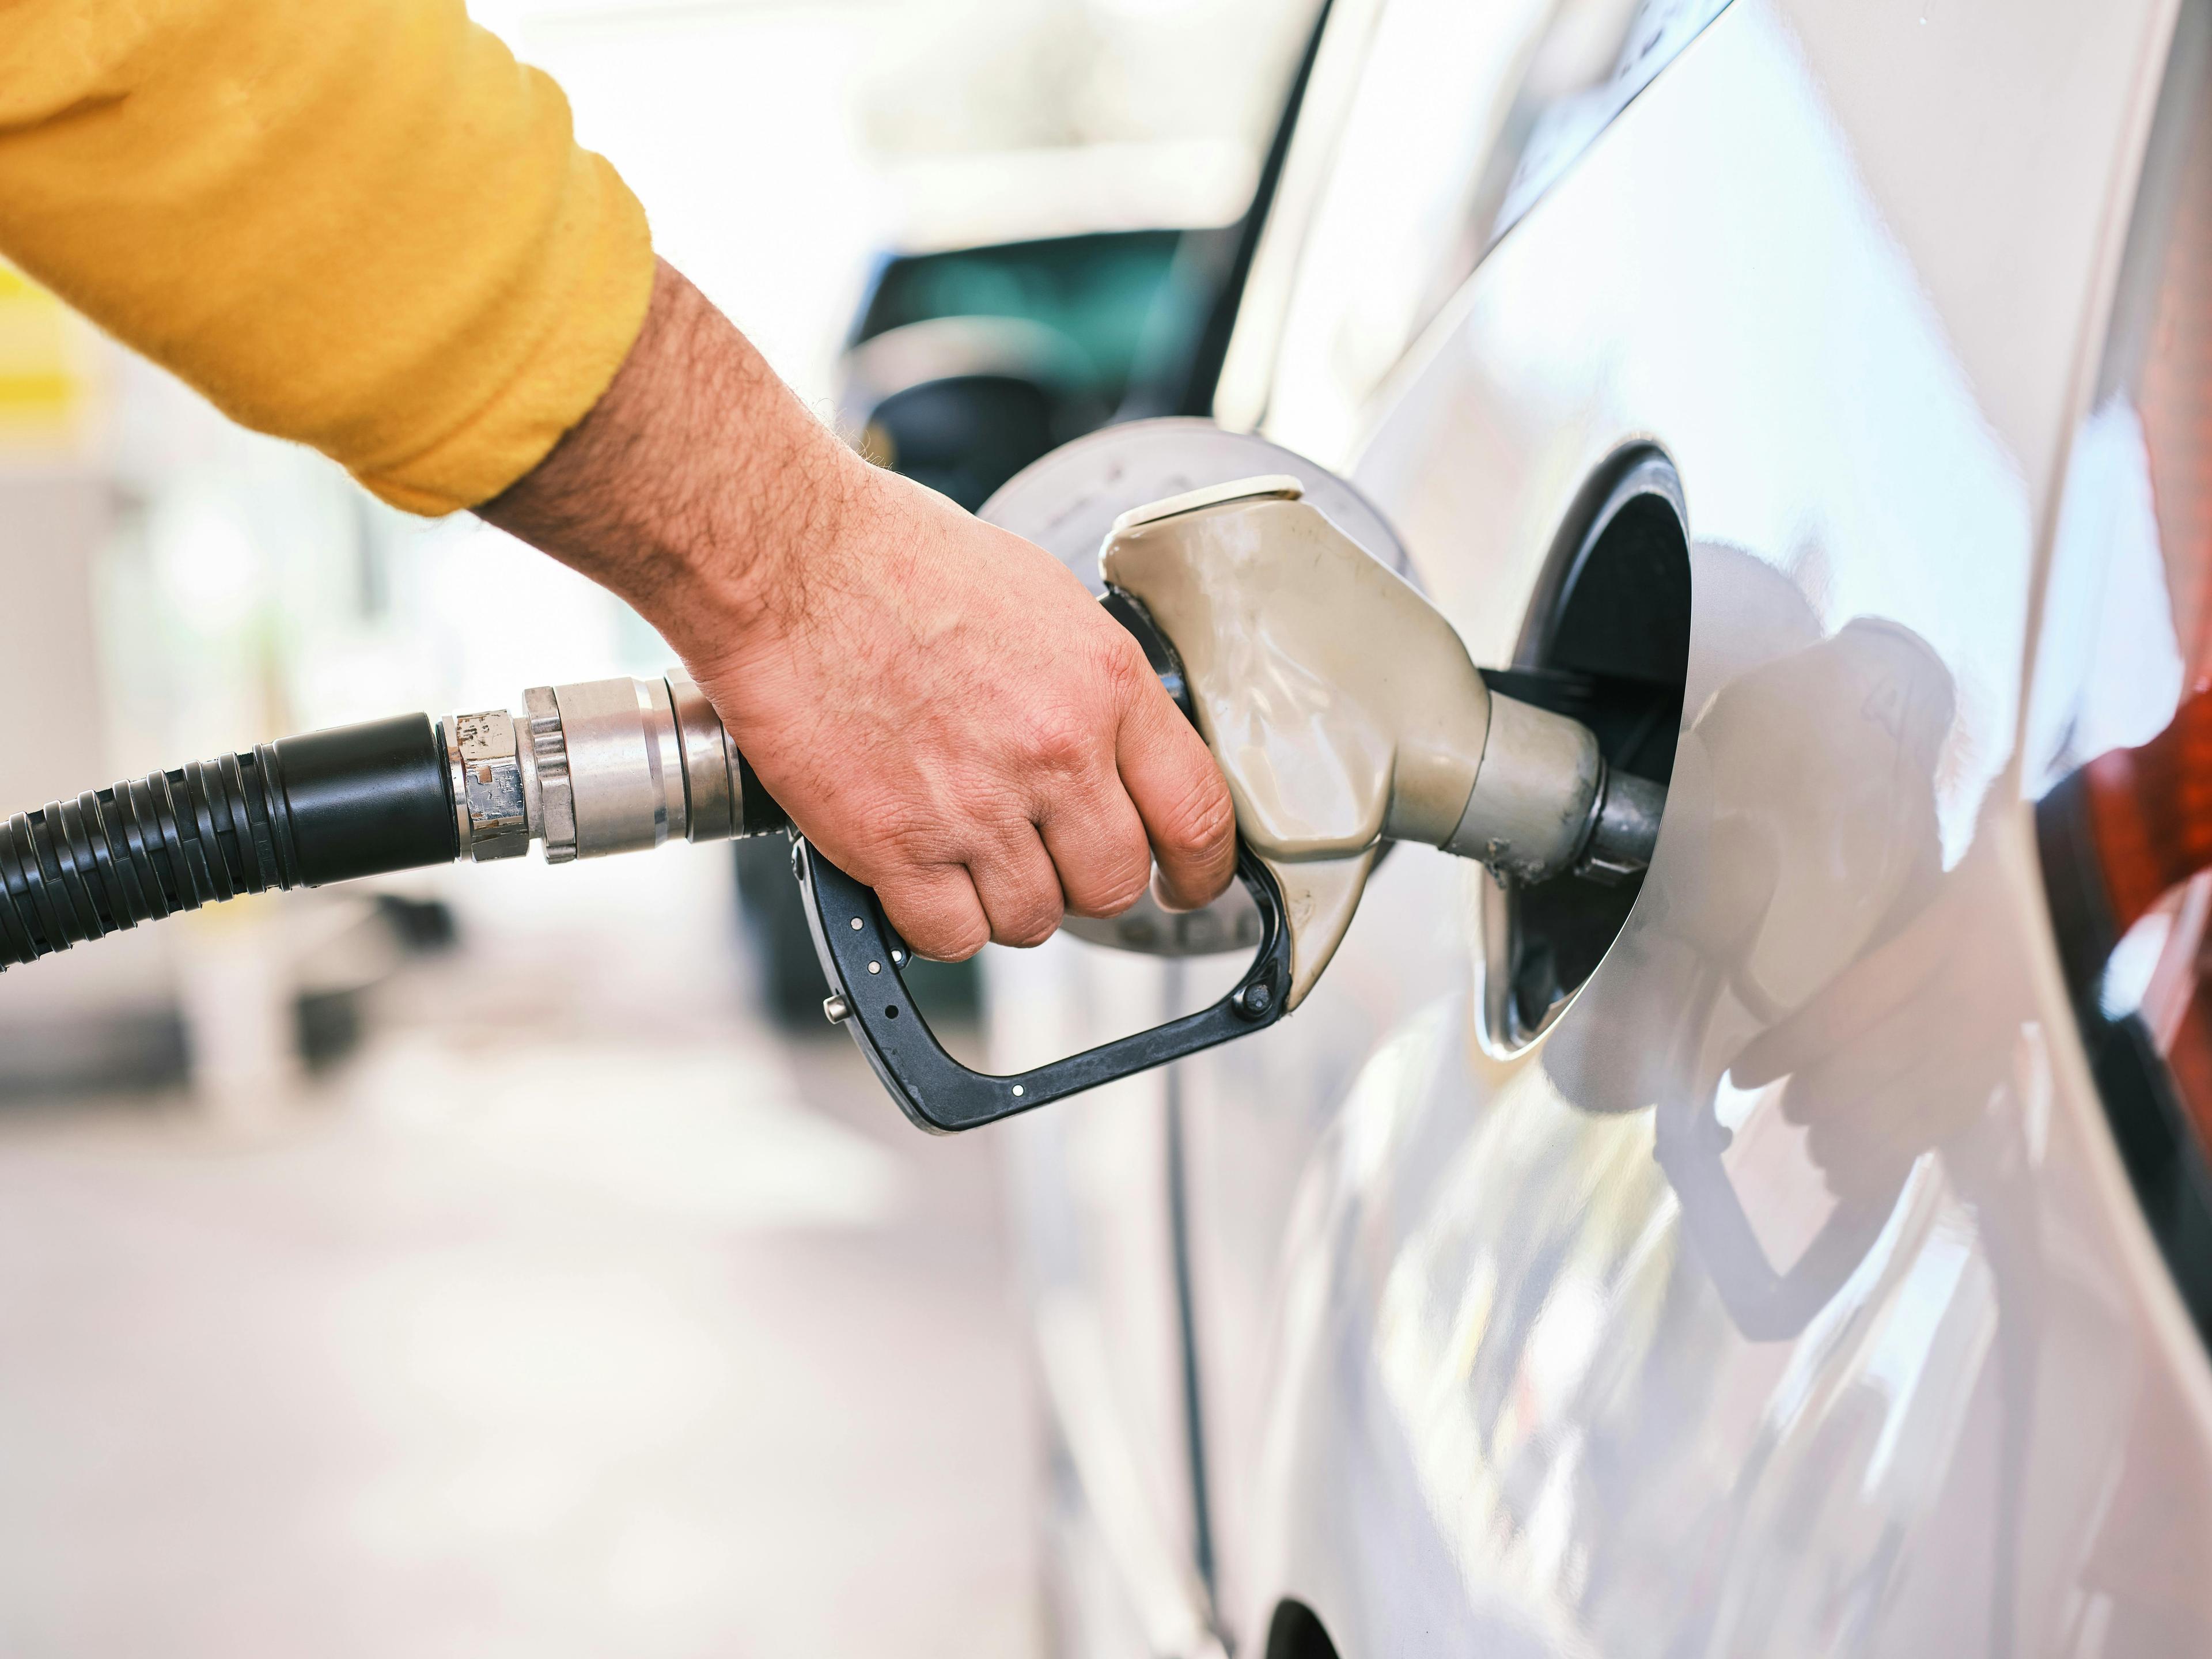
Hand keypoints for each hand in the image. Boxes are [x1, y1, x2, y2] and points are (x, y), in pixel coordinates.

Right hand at [479, 260, 1236, 958]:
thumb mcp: (1040, 599)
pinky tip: (916, 873)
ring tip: (964, 849)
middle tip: (1046, 857)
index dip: (1202, 872)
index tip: (1186, 884)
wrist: (787, 561)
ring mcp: (978, 807)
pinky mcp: (897, 847)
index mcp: (1106, 684)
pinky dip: (935, 921)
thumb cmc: (896, 560)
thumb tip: (1116, 748)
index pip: (1199, 815)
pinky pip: (951, 937)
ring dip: (1005, 901)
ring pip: (1032, 921)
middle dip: (1083, 882)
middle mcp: (1056, 753)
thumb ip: (1092, 686)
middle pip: (1114, 885)